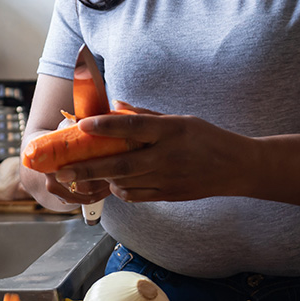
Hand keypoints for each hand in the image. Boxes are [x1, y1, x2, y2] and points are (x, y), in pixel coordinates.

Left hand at [53, 101, 248, 202]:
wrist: (236, 167)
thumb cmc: (206, 138)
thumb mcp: (180, 119)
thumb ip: (146, 115)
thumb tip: (115, 104)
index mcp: (170, 131)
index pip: (132, 127)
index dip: (105, 126)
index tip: (82, 125)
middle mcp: (166, 156)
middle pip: (120, 164)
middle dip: (88, 168)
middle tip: (63, 170)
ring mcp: (167, 179)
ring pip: (124, 183)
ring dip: (102, 179)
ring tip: (82, 175)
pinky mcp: (169, 196)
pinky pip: (135, 195)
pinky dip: (120, 189)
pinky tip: (114, 182)